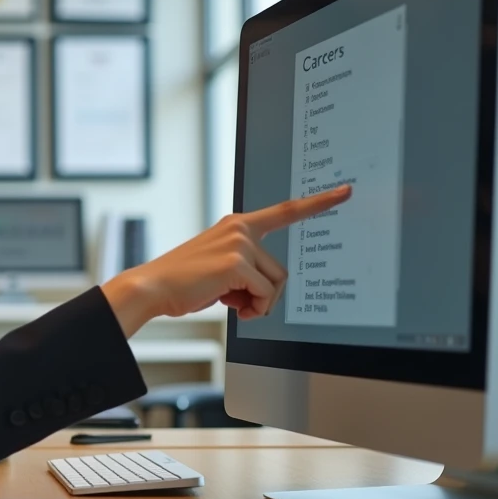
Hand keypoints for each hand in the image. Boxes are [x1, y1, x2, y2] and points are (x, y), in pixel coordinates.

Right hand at [101, 185, 351, 335]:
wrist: (153, 287)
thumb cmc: (183, 282)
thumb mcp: (218, 269)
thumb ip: (244, 268)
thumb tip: (262, 294)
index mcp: (237, 225)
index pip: (285, 211)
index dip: (318, 202)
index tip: (345, 191)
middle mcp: (240, 228)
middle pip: (281, 271)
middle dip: (263, 295)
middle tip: (236, 301)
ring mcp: (239, 243)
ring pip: (274, 284)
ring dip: (256, 302)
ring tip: (227, 301)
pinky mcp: (237, 261)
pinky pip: (263, 294)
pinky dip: (251, 308)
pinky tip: (226, 304)